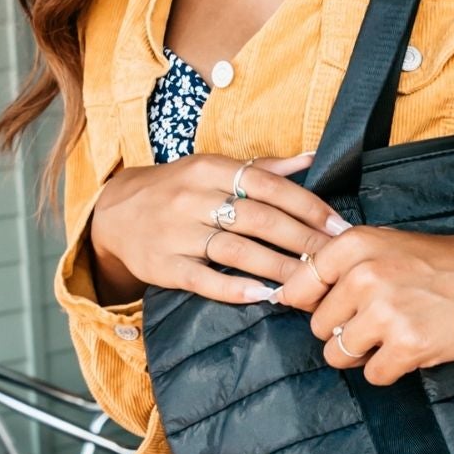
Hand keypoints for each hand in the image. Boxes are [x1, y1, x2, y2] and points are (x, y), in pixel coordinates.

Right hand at [90, 152, 346, 307]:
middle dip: (301, 241)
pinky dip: (235, 288)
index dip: (307, 207)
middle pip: (258, 219)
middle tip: (334, 260)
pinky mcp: (164, 265)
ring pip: (236, 251)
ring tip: (309, 283)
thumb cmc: (177, 189)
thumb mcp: (213, 169)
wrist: (115, 213)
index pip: (268, 186)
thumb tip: (312, 157)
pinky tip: (264, 296)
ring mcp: (177, 233)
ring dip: (277, 268)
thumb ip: (262, 168)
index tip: (338, 227)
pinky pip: (204, 279)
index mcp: (210, 169)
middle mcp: (193, 197)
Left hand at [279, 217, 453, 381]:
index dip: (315, 306)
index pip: (298, 289)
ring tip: (400, 333)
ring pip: (340, 354)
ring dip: (367, 353)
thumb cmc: (445, 263)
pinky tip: (417, 347)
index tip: (340, 308)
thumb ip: (342, 267)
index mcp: (355, 246)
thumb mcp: (388, 246)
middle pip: (319, 327)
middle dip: (347, 332)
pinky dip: (393, 369)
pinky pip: (374, 375)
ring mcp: (386, 311)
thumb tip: (288, 297)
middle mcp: (365, 275)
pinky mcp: (409, 344)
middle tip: (385, 321)